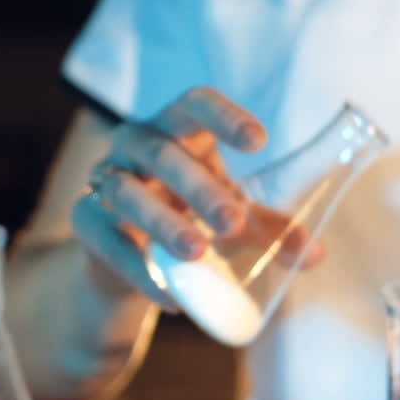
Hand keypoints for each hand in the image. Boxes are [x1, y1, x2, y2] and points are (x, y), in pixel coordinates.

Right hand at [71, 86, 322, 309]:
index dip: (224, 116)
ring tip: (197, 253)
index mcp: (180, 130)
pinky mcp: (85, 221)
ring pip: (125, 192)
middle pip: (161, 152)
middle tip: (232, 221)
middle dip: (198, 186)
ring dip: (162, 221)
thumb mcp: (235, 217)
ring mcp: (106, 180)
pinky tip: (167, 295)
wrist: (130, 256)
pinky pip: (105, 240)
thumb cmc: (191, 214)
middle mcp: (137, 145)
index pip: (196, 104)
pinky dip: (135, 268)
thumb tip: (314, 255)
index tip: (259, 141)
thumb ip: (273, 231)